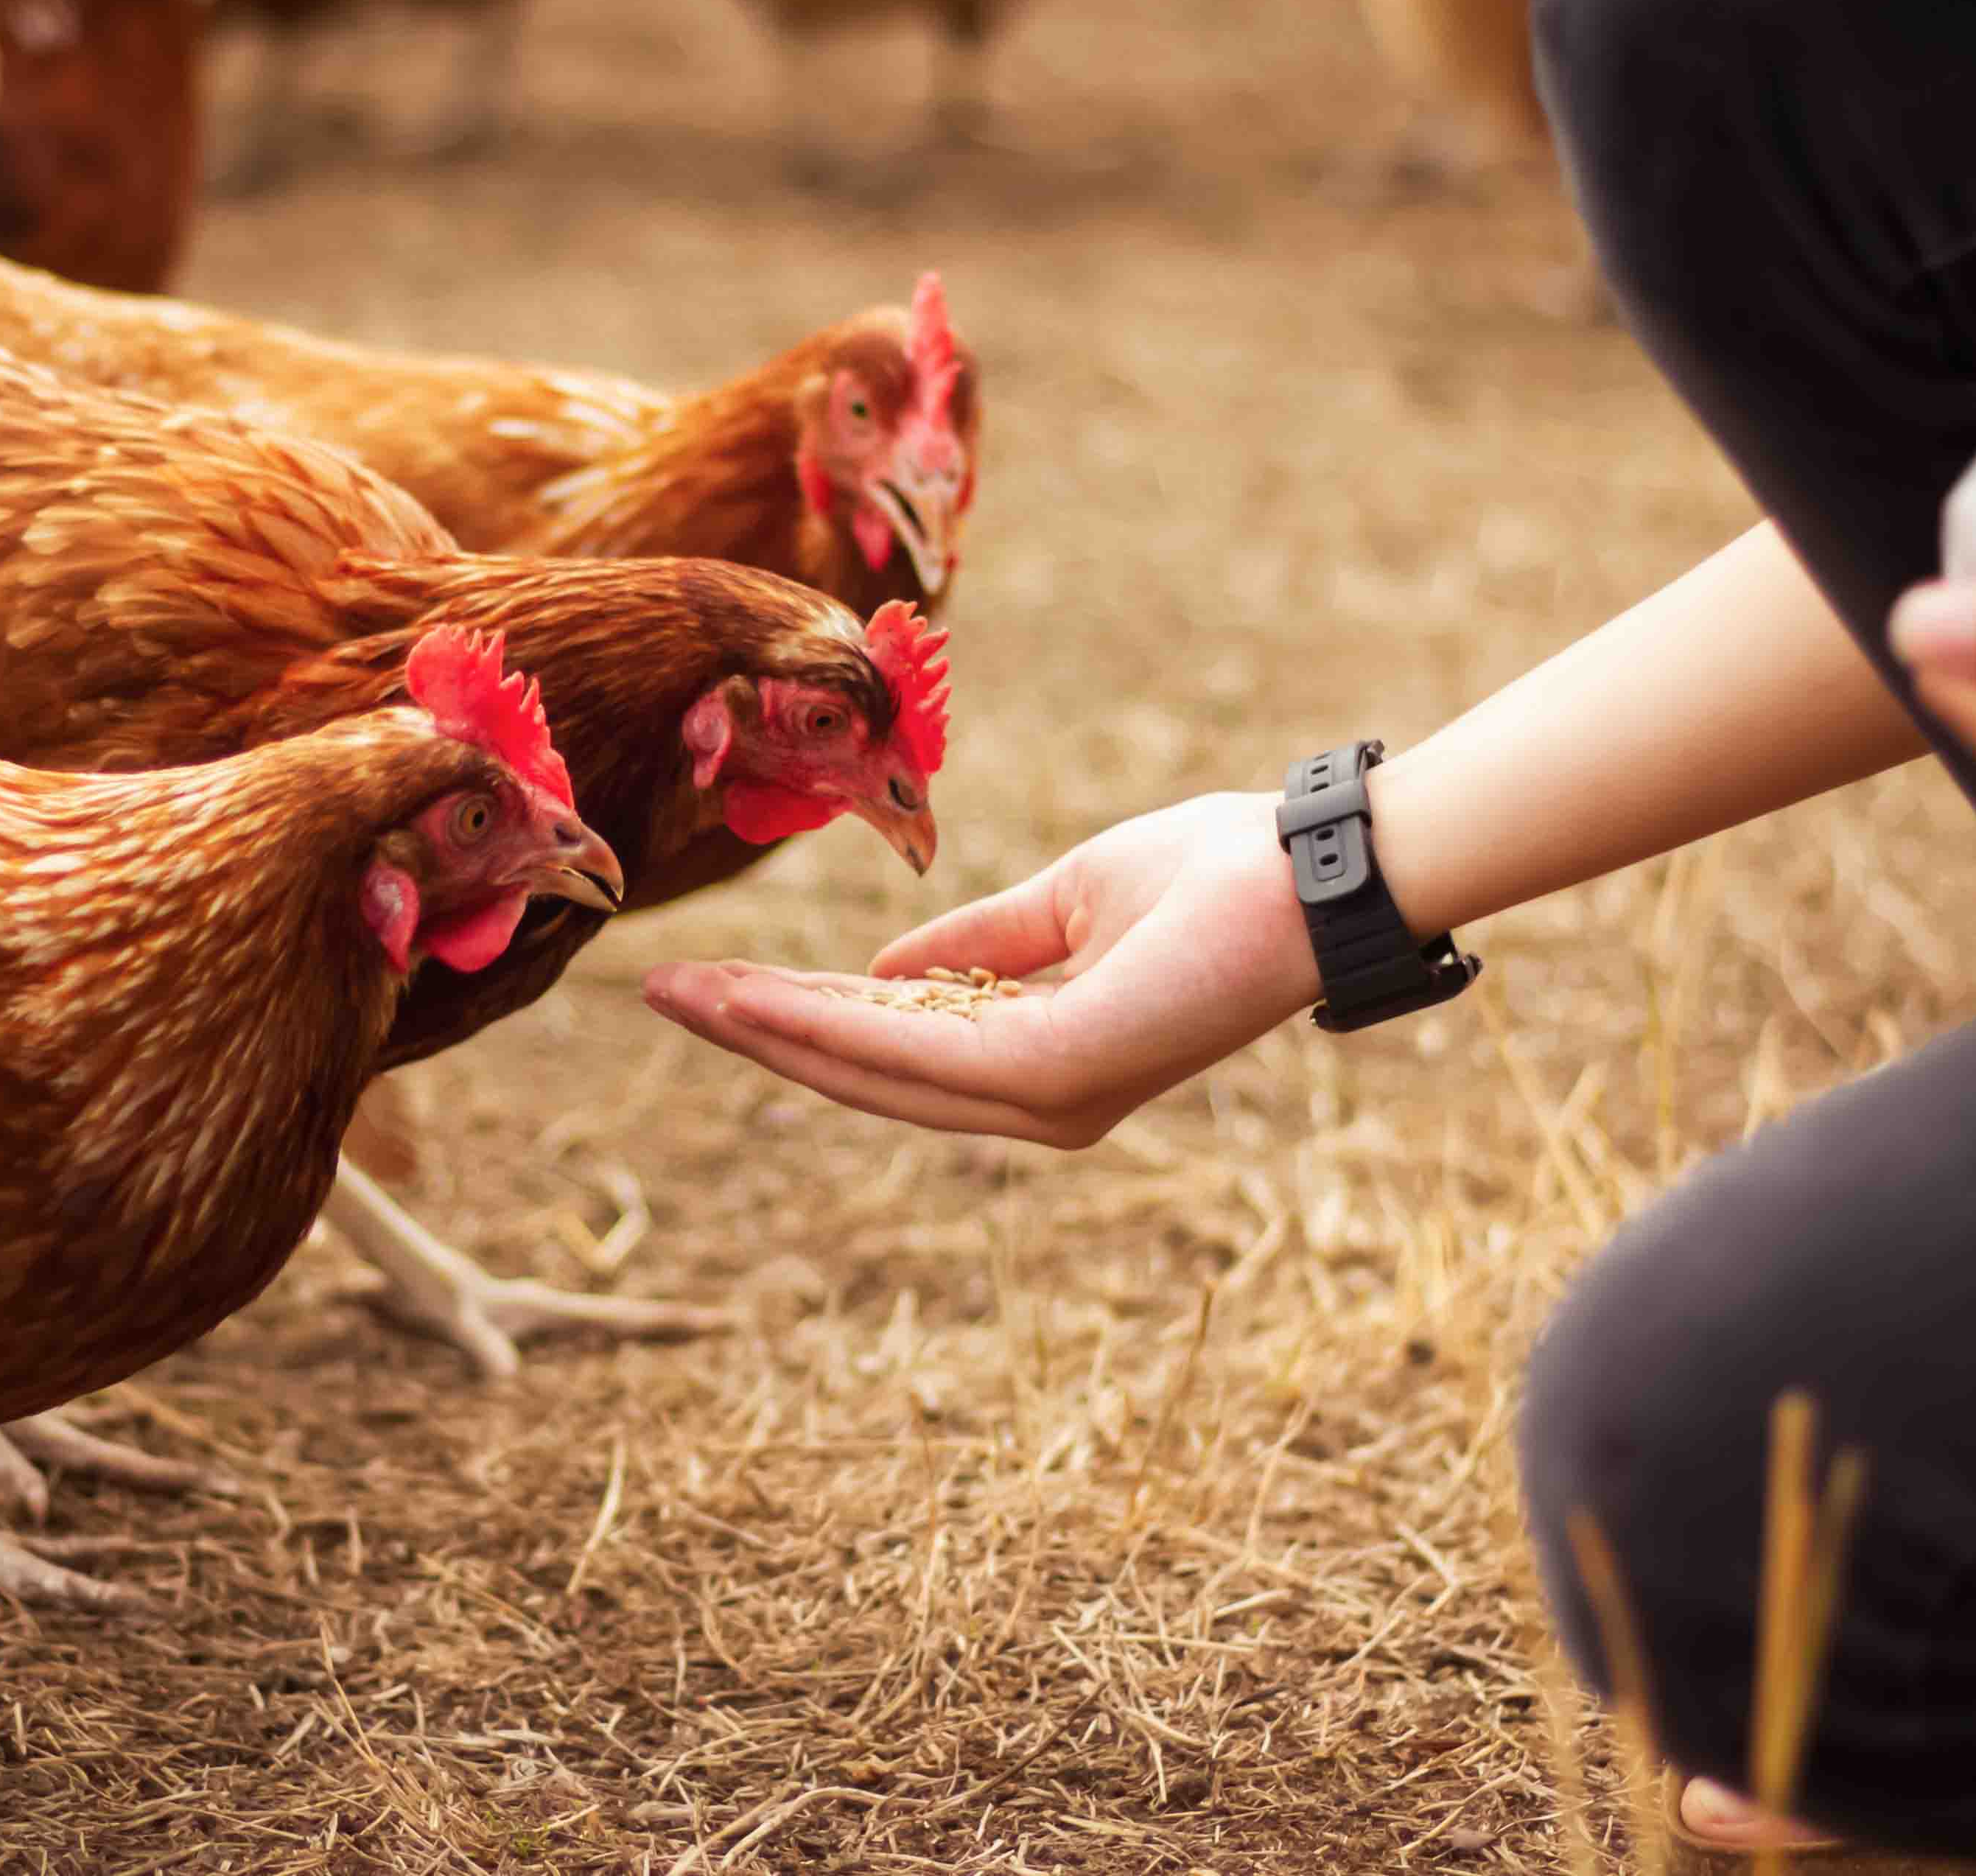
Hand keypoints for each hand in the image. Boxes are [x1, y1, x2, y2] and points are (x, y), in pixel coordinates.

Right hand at [642, 792, 1324, 1146]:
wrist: (1314, 871)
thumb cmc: (1220, 876)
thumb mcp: (1070, 903)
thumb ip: (981, 944)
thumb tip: (885, 973)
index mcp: (1045, 1065)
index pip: (896, 1048)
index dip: (799, 1018)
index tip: (713, 987)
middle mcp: (1042, 1103)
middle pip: (867, 1073)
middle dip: (758, 1034)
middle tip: (661, 996)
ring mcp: (1051, 1097)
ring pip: (876, 1069)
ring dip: (770, 1030)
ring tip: (684, 993)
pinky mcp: (1060, 1072)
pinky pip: (920, 1049)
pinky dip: (833, 1022)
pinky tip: (764, 995)